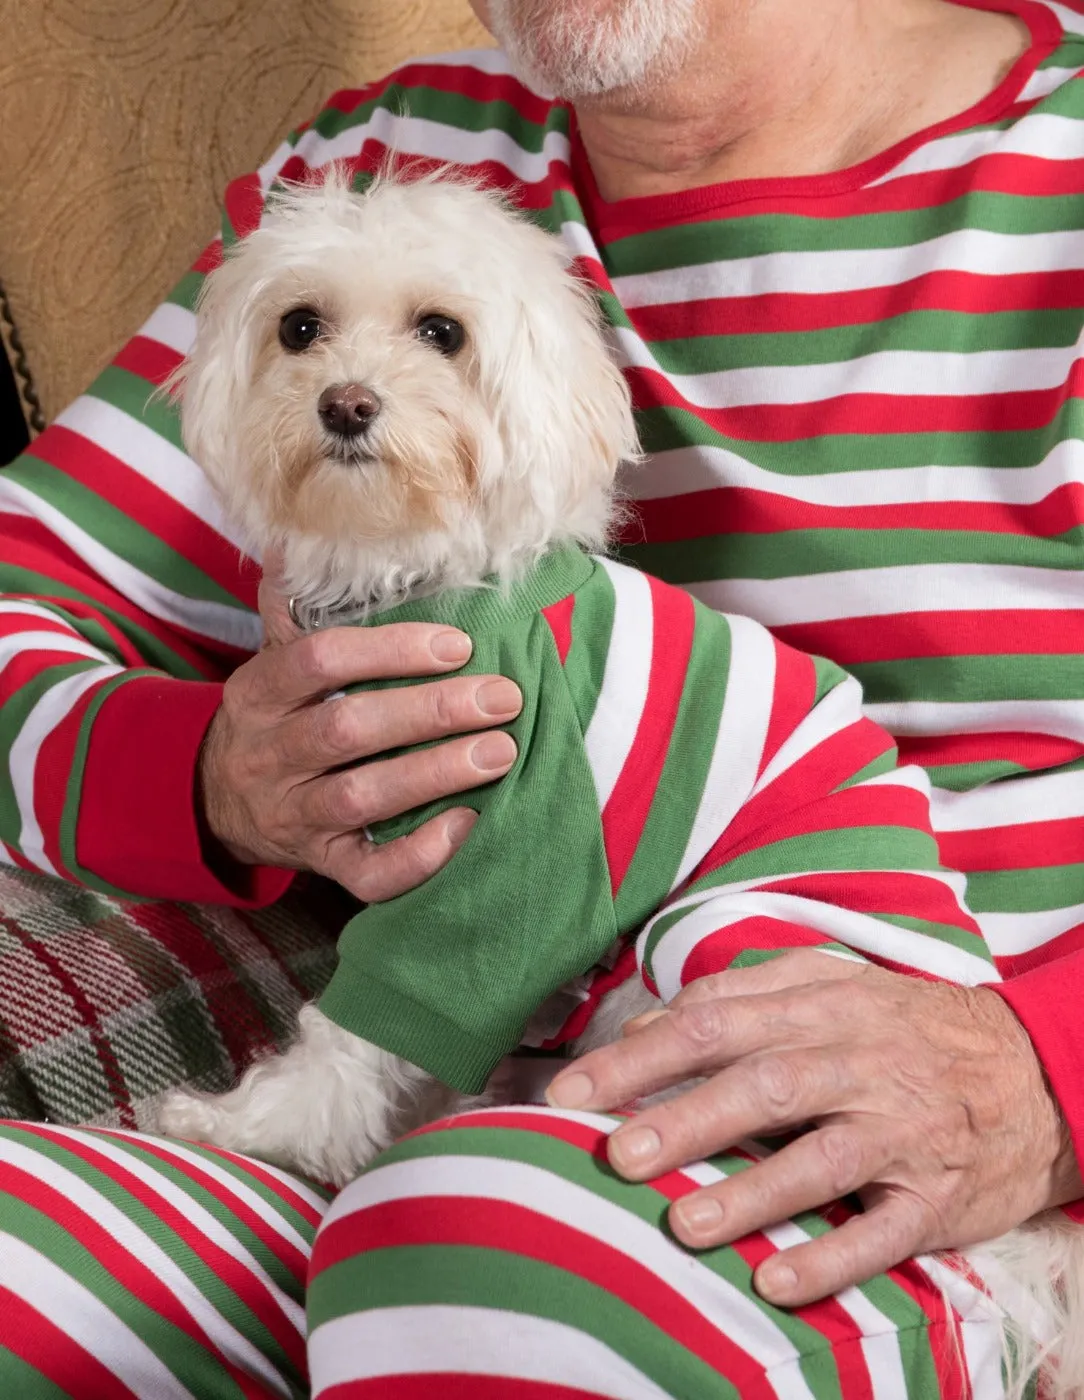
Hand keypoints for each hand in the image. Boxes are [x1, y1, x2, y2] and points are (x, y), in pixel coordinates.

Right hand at [198, 557, 521, 900]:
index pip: (318, 661)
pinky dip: (418, 856)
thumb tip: (299, 536)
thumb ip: (294, 604)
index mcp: (260, 692)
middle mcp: (271, 754)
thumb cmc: (271, 716)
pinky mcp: (320, 863)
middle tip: (502, 697)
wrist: (215, 801)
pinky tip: (466, 825)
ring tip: (501, 751)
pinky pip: (367, 873)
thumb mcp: (270, 658)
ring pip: (361, 799)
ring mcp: (293, 814)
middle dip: (430, 712)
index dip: (389, 650)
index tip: (457, 644)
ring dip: (435, 774)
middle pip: (348, 731)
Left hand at [547, 950, 1082, 1304]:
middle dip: (684, 1119)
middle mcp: (861, 1062)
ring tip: (682, 1224)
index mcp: (825, 1004)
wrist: (1034, 1074)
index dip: (641, 1054)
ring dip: (749, 1194)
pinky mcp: (935, 1197)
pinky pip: (882, 1232)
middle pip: (763, 1084)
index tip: (574, 1090)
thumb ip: (748, 995)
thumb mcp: (836, 984)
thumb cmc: (907, 1027)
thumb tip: (655, 1019)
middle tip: (616, 1153)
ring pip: (819, 1161)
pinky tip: (772, 1280)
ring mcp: (901, 1132)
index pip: (716, 1021)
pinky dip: (829, 1258)